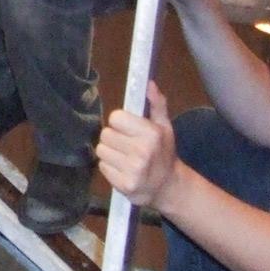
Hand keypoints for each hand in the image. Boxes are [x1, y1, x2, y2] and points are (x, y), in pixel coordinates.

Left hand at [96, 81, 178, 207]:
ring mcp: (132, 170)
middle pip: (105, 134)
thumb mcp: (165, 127)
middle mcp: (141, 152)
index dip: (120, 123)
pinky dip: (110, 168)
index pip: (115, 118)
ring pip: (101, 150)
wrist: (169, 187)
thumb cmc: (164, 152)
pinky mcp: (123, 185)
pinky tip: (123, 170)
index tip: (129, 129)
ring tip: (125, 158)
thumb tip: (148, 83)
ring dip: (110, 153)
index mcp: (151, 134)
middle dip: (113, 138)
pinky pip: (102, 167)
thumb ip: (157, 104)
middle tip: (126, 145)